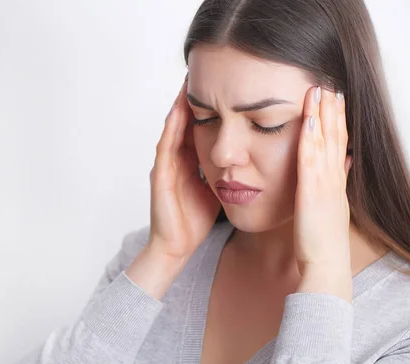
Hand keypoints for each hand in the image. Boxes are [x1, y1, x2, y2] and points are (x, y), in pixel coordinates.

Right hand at [148, 75, 220, 263]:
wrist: (177, 247)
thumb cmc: (196, 219)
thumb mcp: (217, 187)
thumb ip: (226, 168)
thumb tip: (249, 155)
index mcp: (190, 160)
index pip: (200, 125)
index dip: (210, 105)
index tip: (223, 83)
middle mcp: (176, 158)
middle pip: (186, 120)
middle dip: (195, 97)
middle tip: (204, 70)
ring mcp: (166, 165)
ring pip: (174, 127)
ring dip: (181, 104)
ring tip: (190, 80)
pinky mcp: (160, 176)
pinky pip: (166, 146)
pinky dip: (173, 127)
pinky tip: (181, 110)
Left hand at [293, 86, 352, 299]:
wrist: (326, 266)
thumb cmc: (324, 242)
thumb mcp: (333, 208)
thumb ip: (338, 183)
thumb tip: (346, 161)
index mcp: (336, 182)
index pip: (339, 145)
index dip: (337, 121)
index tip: (335, 99)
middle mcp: (334, 179)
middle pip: (336, 137)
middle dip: (333, 110)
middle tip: (330, 83)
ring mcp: (325, 184)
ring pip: (326, 143)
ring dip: (324, 115)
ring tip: (321, 90)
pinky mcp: (313, 193)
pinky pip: (311, 159)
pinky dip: (311, 137)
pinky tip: (309, 118)